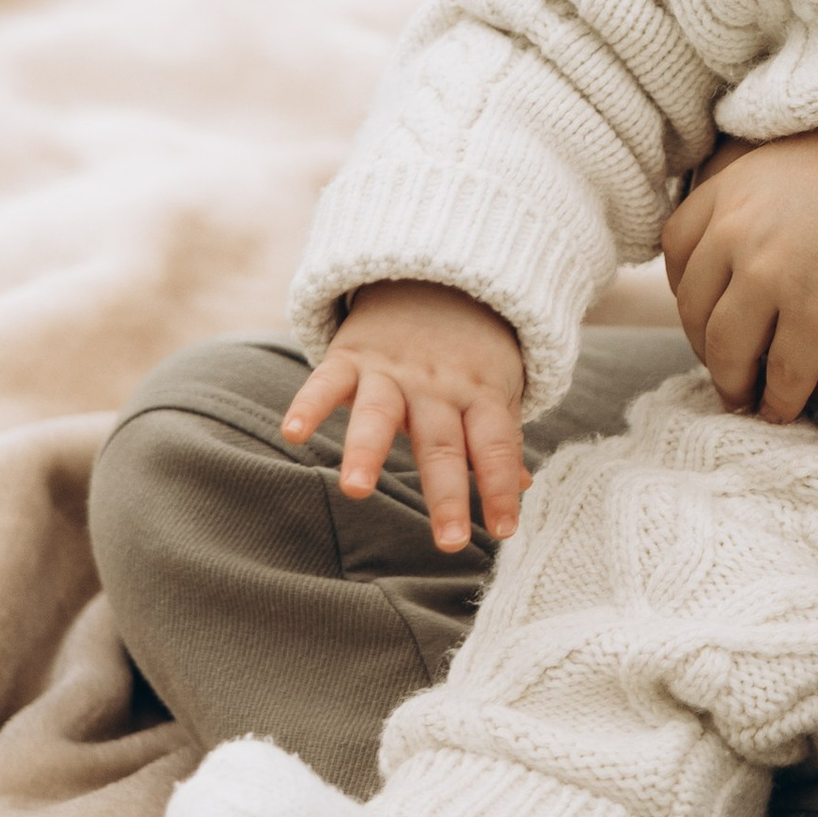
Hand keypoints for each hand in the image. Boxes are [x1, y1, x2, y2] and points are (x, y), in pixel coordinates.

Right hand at [281, 280, 527, 553]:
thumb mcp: (497, 385)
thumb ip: (502, 436)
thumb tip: (525, 489)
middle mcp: (437, 386)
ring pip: (379, 414)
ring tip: (356, 490)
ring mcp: (392, 371)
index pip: (495, 445)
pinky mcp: (351, 357)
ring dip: (367, 451)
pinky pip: (327, 381)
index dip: (499, 487)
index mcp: (480, 393)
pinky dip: (308, 404)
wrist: (434, 273)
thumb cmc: (469, 348)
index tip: (504, 532)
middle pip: (441, 444)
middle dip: (445, 495)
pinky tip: (292, 432)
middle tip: (449, 543)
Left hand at [660, 97, 817, 421]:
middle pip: (696, 307)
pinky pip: (784, 374)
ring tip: (746, 398)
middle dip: (703, 344)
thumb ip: (762, 193)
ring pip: (729, 350)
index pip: (677, 249)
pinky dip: (780, 398)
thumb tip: (744, 227)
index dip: (688, 287)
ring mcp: (773, 275)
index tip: (705, 310)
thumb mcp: (799, 160)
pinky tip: (787, 409)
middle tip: (723, 365)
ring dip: (734, 382)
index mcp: (732, 187)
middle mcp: (738, 231)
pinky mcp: (815, 314)